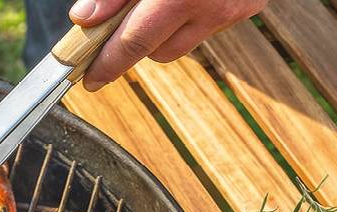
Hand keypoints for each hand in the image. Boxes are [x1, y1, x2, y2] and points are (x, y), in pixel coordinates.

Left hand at [69, 0, 266, 89]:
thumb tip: (85, 19)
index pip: (134, 43)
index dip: (107, 65)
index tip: (90, 79)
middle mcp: (213, 8)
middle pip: (159, 51)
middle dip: (138, 41)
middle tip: (121, 22)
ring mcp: (235, 9)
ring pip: (184, 42)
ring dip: (167, 29)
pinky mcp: (250, 6)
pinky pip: (209, 25)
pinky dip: (194, 15)